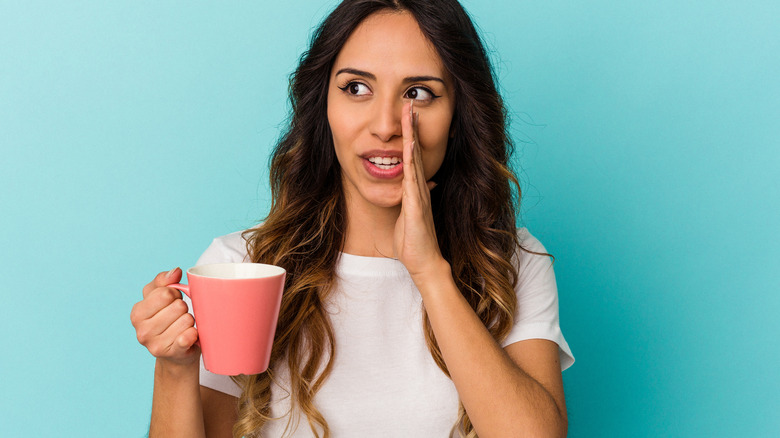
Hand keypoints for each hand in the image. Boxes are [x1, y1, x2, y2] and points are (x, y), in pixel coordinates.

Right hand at [130, 268, 199, 366]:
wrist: (175, 353)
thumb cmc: (167, 319)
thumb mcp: (160, 296)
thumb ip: (164, 280)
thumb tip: (175, 272)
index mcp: (137, 313)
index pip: (165, 293)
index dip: (174, 295)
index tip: (172, 303)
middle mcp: (142, 331)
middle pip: (178, 306)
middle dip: (183, 309)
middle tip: (178, 317)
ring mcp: (155, 345)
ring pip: (187, 319)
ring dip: (190, 321)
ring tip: (183, 327)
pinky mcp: (171, 354)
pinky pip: (188, 336)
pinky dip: (193, 334)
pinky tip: (190, 336)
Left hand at [393, 101, 447, 281]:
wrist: (423, 262)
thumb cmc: (413, 241)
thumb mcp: (407, 215)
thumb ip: (409, 200)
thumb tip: (418, 187)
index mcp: (416, 189)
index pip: (412, 156)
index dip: (409, 135)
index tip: (407, 115)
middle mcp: (420, 188)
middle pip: (415, 151)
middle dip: (412, 127)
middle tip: (409, 103)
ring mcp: (419, 195)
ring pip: (415, 159)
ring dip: (411, 137)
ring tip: (409, 115)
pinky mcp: (417, 205)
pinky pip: (413, 179)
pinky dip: (411, 162)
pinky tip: (407, 147)